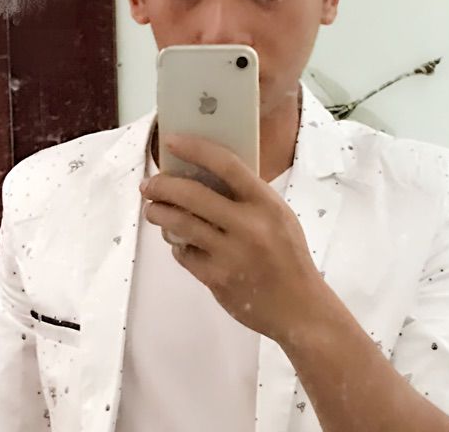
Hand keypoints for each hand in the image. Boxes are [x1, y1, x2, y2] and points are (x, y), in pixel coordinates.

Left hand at [139, 133, 323, 341]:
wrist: (299, 307)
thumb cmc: (288, 255)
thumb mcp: (278, 216)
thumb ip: (247, 197)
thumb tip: (203, 175)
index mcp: (267, 203)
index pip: (227, 165)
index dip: (196, 149)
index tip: (171, 141)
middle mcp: (248, 225)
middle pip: (192, 195)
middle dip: (163, 186)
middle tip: (149, 185)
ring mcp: (230, 254)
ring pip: (180, 224)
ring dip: (159, 213)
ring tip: (153, 209)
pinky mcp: (216, 279)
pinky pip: (184, 253)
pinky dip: (176, 244)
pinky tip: (179, 241)